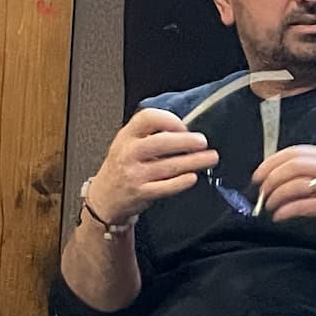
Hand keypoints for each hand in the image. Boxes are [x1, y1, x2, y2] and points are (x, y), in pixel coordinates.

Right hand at [85, 108, 217, 222]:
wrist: (105, 196)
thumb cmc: (122, 166)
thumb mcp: (129, 142)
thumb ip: (152, 134)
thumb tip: (187, 130)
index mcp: (127, 135)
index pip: (148, 118)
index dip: (169, 120)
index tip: (184, 126)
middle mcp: (129, 153)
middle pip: (161, 142)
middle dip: (186, 141)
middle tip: (203, 142)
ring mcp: (134, 174)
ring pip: (168, 166)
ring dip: (193, 161)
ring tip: (210, 158)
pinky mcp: (141, 193)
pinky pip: (165, 187)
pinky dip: (181, 182)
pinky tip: (192, 177)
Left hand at [254, 146, 315, 242]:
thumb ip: (302, 171)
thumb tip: (269, 174)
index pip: (294, 152)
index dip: (271, 162)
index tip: (258, 174)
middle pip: (293, 166)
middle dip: (272, 179)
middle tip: (262, 191)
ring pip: (296, 185)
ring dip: (277, 196)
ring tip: (270, 205)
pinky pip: (303, 206)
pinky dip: (286, 211)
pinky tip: (279, 216)